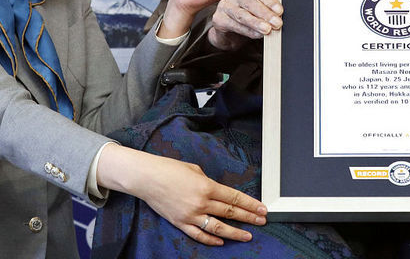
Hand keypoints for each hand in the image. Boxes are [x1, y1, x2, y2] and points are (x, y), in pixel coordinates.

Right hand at [99, 146, 266, 245]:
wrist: (147, 178)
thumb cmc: (170, 169)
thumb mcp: (195, 169)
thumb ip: (208, 182)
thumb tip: (217, 191)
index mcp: (206, 186)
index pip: (234, 198)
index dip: (250, 204)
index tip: (261, 208)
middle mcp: (201, 202)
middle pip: (230, 212)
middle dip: (248, 217)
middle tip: (262, 221)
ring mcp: (191, 215)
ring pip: (218, 227)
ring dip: (235, 232)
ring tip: (248, 236)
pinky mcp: (180, 223)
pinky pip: (199, 234)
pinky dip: (211, 239)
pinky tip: (221, 241)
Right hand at [208, 0, 282, 50]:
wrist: (230, 30)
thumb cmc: (248, 15)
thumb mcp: (259, 8)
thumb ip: (268, 8)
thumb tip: (280, 15)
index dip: (270, 1)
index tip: (280, 11)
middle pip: (250, 3)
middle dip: (265, 14)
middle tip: (277, 23)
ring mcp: (224, 5)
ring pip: (242, 15)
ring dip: (256, 23)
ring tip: (267, 30)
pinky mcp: (218, 18)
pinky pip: (235, 25)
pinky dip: (248, 31)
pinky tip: (257, 34)